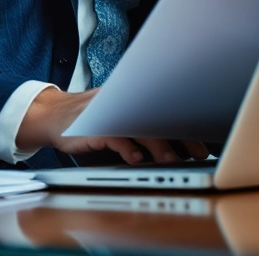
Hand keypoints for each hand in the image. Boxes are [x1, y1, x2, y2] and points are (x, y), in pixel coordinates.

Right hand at [17, 87, 208, 163]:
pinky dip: (126, 148)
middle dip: (181, 136)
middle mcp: (123, 102)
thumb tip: (178, 144)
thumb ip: (143, 126)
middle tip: (199, 152)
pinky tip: (136, 158)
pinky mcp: (92, 126)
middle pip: (159, 117)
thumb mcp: (118, 118)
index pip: (165, 108)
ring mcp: (108, 113)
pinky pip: (114, 137)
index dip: (187, 123)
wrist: (53, 116)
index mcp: (133, 97)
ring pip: (140, 128)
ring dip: (159, 146)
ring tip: (173, 160)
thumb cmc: (91, 120)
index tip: (206, 140)